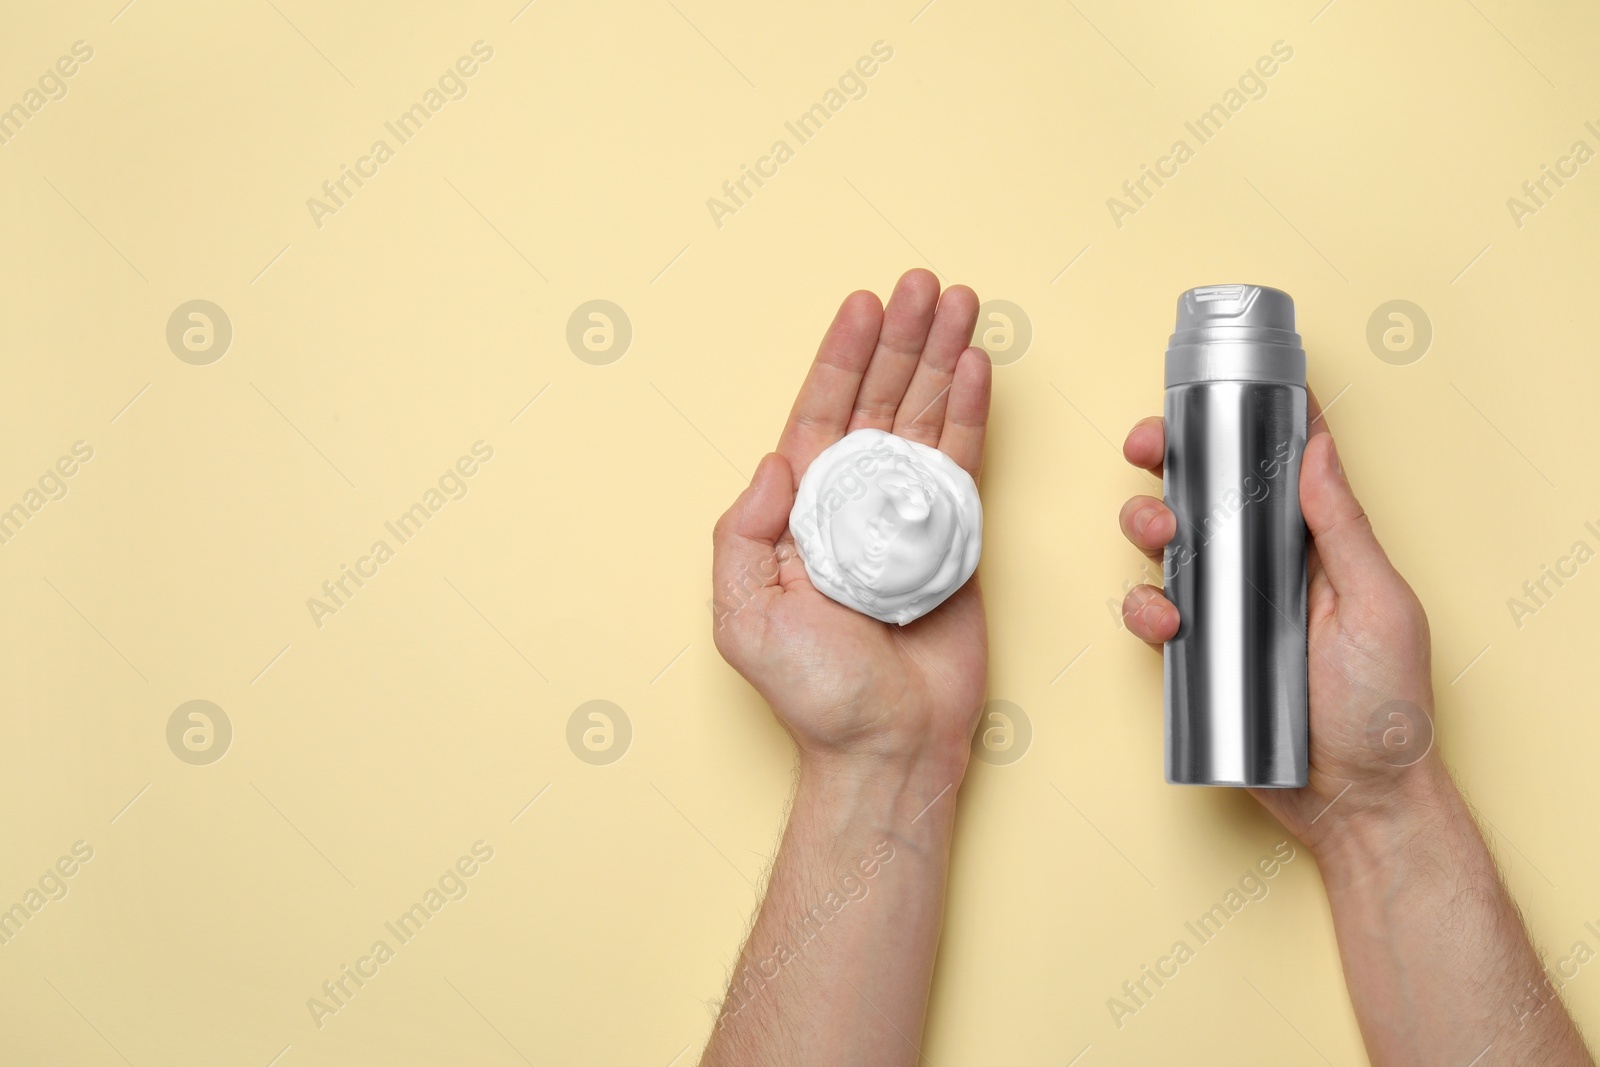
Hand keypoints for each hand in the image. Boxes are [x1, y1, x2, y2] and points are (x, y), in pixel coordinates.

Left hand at [711, 269, 991, 777]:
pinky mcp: (955, 537)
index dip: (843, 356)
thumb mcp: (745, 615)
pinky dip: (974, 412)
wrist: (888, 744)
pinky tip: (980, 367)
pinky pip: (965, 461)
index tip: (865, 304)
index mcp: (803, 510)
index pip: (823, 412)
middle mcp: (855, 501)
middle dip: (904, 338)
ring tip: (962, 303)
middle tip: (926, 283)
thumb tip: (773, 463)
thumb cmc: (814, 691)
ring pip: (927, 417)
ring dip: (944, 358)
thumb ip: (744, 534)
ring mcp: (907, 515)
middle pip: (881, 398)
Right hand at [1117, 392, 1440, 846]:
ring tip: (1160, 538)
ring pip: (1168, 545)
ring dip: (1146, 525)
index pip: (1281, 463)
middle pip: (1205, 491)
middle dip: (1167, 459)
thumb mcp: (1381, 606)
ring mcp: (1229, 609)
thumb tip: (1317, 447)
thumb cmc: (1388, 708)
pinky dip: (1145, 611)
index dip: (1248, 420)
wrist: (1357, 803)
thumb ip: (1346, 528)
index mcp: (1320, 543)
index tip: (1216, 389)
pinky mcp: (1199, 653)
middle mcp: (1269, 567)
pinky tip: (1169, 625)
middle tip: (1148, 450)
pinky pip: (1152, 616)